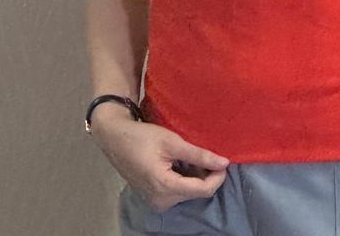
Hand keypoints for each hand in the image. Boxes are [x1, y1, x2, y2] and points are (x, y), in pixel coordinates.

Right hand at [90, 107, 230, 212]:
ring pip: (188, 191)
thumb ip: (199, 155)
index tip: (223, 159)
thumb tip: (225, 163)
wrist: (115, 138)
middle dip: (206, 174)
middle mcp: (161, 201)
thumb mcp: (173, 142)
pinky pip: (177, 190)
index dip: (218, 176)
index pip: (203, 190)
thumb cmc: (143, 137)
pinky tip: (180, 161)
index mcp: (165, 188)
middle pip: (196, 192)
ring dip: (195, 174)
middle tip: (204, 152)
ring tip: (189, 154)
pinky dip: (184, 177)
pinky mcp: (153, 197)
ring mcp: (156, 201)